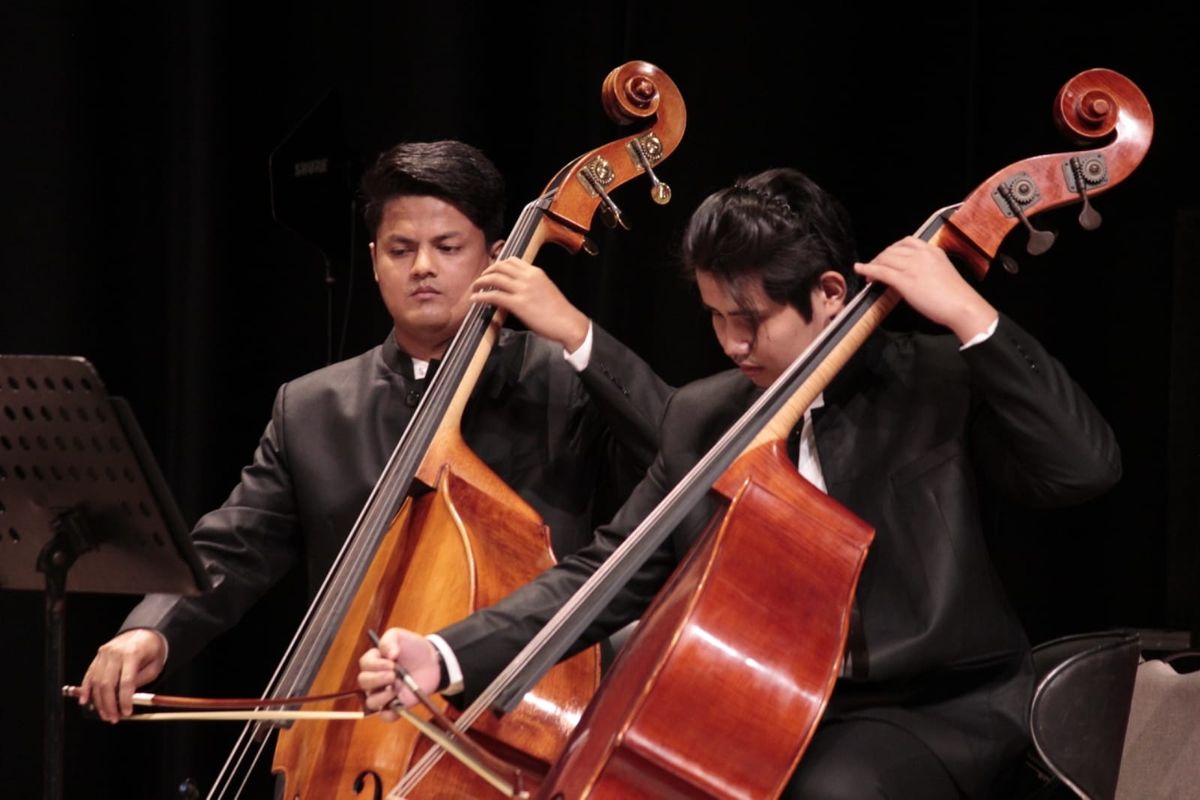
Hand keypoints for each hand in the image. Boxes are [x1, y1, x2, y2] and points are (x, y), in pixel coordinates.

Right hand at [77, 628, 166, 721]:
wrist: (145, 633)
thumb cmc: (152, 650)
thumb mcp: (154, 666)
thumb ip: (140, 682)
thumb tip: (126, 700)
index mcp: (132, 653)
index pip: (126, 681)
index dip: (125, 699)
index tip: (127, 712)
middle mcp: (115, 652)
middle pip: (108, 684)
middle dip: (109, 704)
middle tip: (113, 718)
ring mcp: (104, 653)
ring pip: (97, 682)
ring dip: (99, 701)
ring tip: (105, 714)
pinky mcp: (97, 656)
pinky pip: (89, 675)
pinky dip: (86, 689)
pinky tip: (85, 701)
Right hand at [358, 628, 440, 721]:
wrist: (433, 661)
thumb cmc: (414, 648)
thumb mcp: (400, 636)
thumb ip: (389, 640)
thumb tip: (389, 655)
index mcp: (375, 661)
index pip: (364, 664)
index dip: (375, 664)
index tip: (391, 662)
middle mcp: (376, 679)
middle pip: (363, 682)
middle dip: (377, 679)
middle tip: (393, 675)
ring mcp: (385, 694)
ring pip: (371, 701)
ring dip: (381, 696)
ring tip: (395, 688)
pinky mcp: (396, 706)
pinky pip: (386, 716)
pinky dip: (389, 713)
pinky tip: (398, 701)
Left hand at [470, 258, 589, 352]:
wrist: (568, 323)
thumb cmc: (559, 311)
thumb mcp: (545, 289)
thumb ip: (530, 285)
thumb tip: (515, 288)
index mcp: (536, 272)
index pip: (512, 260)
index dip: (497, 264)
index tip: (491, 271)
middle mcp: (528, 277)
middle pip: (500, 266)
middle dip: (486, 272)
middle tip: (480, 280)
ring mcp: (523, 290)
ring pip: (494, 278)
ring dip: (480, 282)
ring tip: (475, 288)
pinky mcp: (518, 304)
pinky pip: (494, 296)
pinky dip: (481, 296)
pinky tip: (475, 299)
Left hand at [854, 236, 997, 342]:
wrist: (963, 306)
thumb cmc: (956, 296)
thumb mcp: (942, 272)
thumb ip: (927, 268)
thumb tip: (911, 275)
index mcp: (933, 251)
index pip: (907, 241)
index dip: (892, 249)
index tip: (887, 256)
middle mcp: (921, 254)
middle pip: (892, 249)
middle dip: (880, 257)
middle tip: (874, 267)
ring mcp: (912, 266)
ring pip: (884, 259)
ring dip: (873, 265)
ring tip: (867, 273)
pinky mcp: (905, 280)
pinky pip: (880, 271)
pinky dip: (867, 270)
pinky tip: (860, 270)